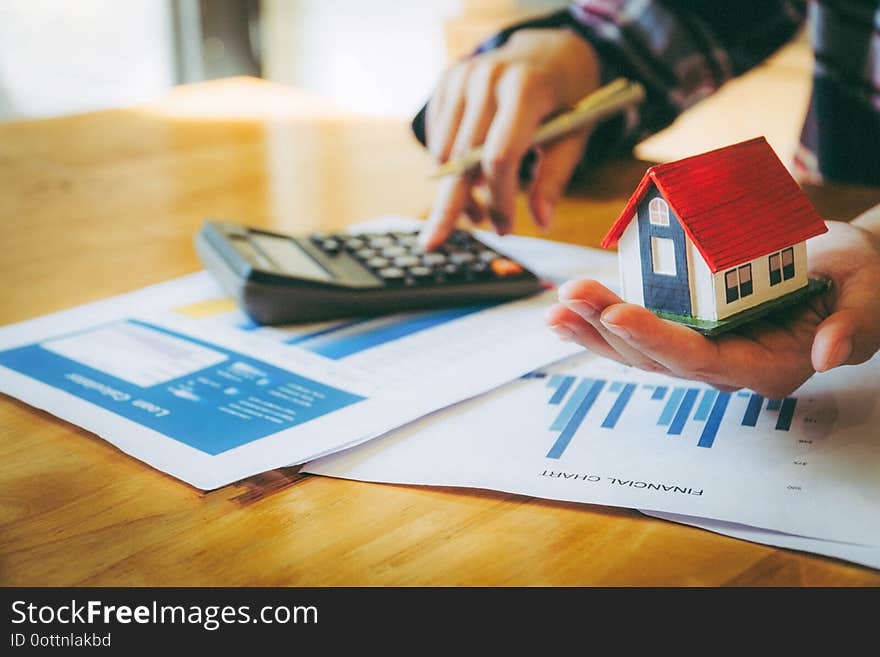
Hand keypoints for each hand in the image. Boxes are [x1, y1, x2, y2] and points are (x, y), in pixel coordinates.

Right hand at [420, 28, 599, 249]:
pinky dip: (449, 166)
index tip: (505, 227)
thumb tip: (541, 222)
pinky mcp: (447, 82)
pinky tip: (471, 175)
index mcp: (526, 88)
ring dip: (455, 189)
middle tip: (433, 242)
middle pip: (462, 157)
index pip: (500, 155)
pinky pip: (437, 138)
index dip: (500, 198)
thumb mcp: (576, 135)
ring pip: (444, 151)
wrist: (550, 51)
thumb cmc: (568, 99)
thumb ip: (555, 177)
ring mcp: (462, 76)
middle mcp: (487, 77)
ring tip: (476, 210)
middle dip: (451, 204)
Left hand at [544, 221, 879, 397]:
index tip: (616, 312)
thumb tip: (829, 353)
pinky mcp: (690, 327)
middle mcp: (727, 366)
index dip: (656, 339)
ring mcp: (704, 348)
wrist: (847, 272)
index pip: (702, 360)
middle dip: (608, 329)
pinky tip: (570, 307)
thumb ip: (856, 327)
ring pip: (639, 349)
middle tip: (570, 297)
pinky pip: (640, 330)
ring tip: (558, 305)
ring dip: (594, 328)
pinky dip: (603, 319)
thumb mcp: (870, 299)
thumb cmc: (861, 284)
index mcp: (767, 367)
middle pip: (657, 358)